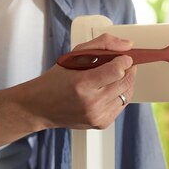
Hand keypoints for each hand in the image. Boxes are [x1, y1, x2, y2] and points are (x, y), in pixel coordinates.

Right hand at [19, 33, 136, 129]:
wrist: (39, 108)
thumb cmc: (56, 80)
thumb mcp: (74, 56)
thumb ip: (102, 44)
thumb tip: (127, 45)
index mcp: (82, 84)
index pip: (117, 70)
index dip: (124, 61)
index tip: (123, 57)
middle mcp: (91, 102)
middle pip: (125, 82)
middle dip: (128, 70)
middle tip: (123, 64)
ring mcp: (97, 116)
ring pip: (126, 94)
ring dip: (125, 83)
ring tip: (114, 76)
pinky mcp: (101, 123)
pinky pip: (121, 106)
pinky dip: (119, 95)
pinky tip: (108, 90)